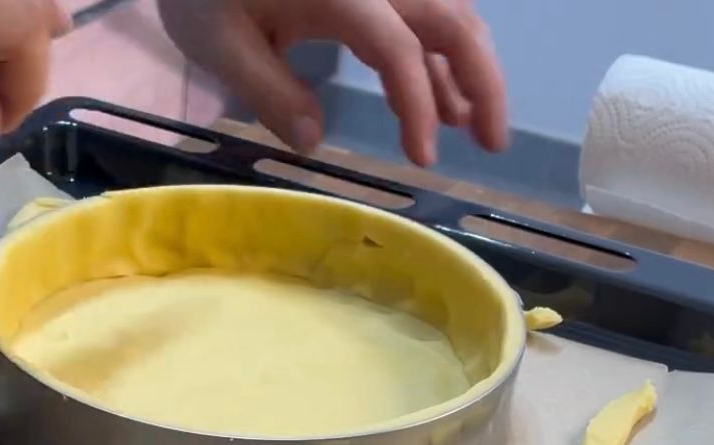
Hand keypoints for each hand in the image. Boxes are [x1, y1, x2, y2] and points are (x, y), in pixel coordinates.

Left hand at [158, 0, 506, 166]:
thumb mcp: (219, 43)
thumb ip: (269, 91)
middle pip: (451, 19)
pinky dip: (435, 59)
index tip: (422, 160)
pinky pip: (420, 16)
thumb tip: (314, 142)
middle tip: (494, 144)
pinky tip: (440, 103)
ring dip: (467, 71)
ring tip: (473, 130)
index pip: (398, 48)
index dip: (418, 105)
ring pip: (446, 15)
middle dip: (483, 81)